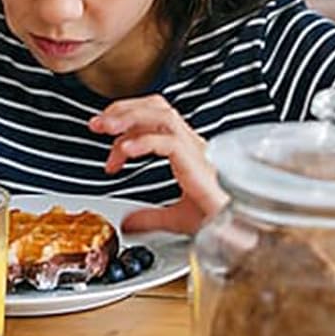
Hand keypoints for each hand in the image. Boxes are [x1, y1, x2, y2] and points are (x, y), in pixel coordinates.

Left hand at [88, 97, 224, 235]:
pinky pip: (169, 141)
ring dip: (129, 117)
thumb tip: (128, 223)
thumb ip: (150, 218)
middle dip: (123, 110)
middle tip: (97, 124)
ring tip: (105, 127)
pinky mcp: (197, 163)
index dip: (127, 123)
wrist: (238, 227)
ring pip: (162, 116)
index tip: (108, 144)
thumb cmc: (220, 219)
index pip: (156, 118)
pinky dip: (144, 141)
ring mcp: (196, 150)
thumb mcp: (176, 218)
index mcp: (188, 151)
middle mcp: (192, 144)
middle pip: (157, 108)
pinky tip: (125, 150)